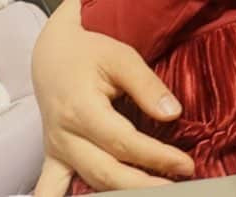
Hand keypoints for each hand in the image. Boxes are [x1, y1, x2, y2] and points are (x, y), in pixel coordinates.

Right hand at [32, 0, 194, 194]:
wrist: (52, 55)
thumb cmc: (91, 53)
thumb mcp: (122, 58)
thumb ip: (147, 86)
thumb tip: (174, 114)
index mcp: (82, 110)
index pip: (124, 142)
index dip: (156, 157)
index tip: (186, 165)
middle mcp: (65, 137)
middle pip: (106, 172)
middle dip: (144, 185)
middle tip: (179, 186)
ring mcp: (56, 152)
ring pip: (87, 184)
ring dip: (120, 194)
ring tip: (155, 193)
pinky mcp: (52, 158)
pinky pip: (50, 190)